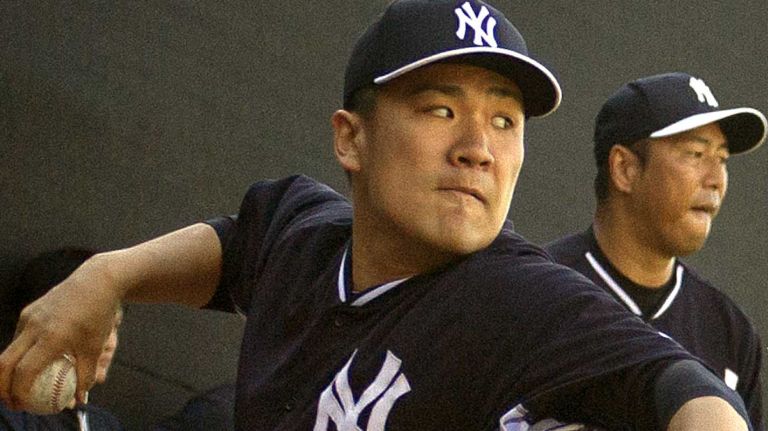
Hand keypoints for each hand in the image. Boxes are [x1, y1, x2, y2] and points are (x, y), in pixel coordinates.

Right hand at [0, 255, 121, 410]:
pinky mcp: (29, 311)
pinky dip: (21, 353)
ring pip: (11, 350)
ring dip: (11, 370)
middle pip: (5, 363)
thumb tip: (79, 398)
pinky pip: (19, 337)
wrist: (96, 281)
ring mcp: (29, 317)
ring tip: (20, 384)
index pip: (25, 371)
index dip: (19, 392)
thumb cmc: (98, 316)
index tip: (23, 404)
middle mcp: (35, 327)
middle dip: (3, 386)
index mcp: (52, 337)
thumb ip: (86, 374)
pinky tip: (32, 360)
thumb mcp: (95, 347)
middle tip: (11, 401)